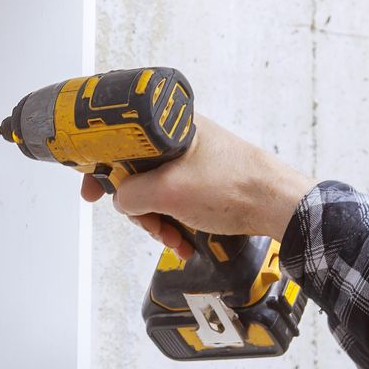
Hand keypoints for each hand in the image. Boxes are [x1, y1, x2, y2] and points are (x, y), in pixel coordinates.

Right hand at [79, 115, 312, 254]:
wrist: (279, 205)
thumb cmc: (232, 188)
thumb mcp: (168, 192)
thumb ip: (131, 194)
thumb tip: (120, 200)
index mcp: (168, 127)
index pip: (120, 138)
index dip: (101, 164)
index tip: (90, 188)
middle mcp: (180, 139)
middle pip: (136, 171)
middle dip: (138, 206)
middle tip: (147, 226)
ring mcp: (194, 161)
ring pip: (155, 191)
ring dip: (157, 220)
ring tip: (172, 239)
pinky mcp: (206, 182)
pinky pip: (176, 201)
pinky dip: (174, 222)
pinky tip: (183, 242)